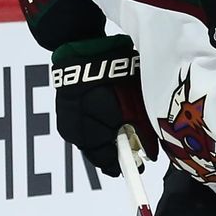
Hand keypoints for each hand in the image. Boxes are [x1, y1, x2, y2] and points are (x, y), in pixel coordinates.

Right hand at [52, 38, 157, 176]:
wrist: (84, 49)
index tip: (138, 165)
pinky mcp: (65, 110)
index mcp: (90, 135)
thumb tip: (151, 156)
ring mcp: (67, 121)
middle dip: (115, 148)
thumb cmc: (114, 78)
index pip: (107, 163)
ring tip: (122, 122)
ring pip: (90, 139)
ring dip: (106, 135)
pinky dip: (97, 124)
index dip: (124, 165)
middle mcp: (74, 133)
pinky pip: (83, 125)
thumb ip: (143, 134)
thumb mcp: (135, 107)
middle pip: (98, 152)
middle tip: (134, 140)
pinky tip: (108, 112)